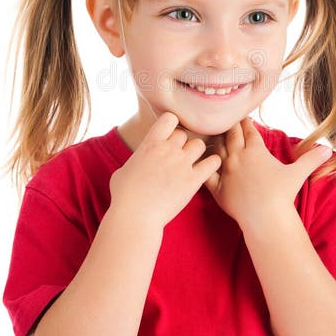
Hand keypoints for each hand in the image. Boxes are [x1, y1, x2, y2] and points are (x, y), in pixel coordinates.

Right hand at [109, 112, 221, 229]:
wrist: (136, 217)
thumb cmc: (124, 196)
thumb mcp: (122, 170)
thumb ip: (136, 160)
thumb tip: (138, 161)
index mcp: (150, 144)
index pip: (169, 118)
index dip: (171, 125)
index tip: (168, 136)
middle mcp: (168, 150)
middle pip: (184, 134)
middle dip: (181, 143)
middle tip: (178, 156)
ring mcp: (182, 164)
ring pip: (199, 144)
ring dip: (196, 152)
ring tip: (192, 162)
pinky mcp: (194, 180)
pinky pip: (213, 162)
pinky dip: (213, 163)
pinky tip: (207, 169)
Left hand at [204, 118, 331, 231]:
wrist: (265, 217)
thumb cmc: (282, 194)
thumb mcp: (298, 173)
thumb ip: (312, 159)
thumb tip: (330, 150)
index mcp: (256, 151)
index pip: (249, 131)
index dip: (246, 122)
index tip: (243, 116)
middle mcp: (238, 157)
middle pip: (231, 135)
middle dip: (230, 126)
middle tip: (225, 118)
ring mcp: (225, 172)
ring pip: (216, 150)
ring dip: (215, 141)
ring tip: (210, 134)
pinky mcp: (217, 188)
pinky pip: (206, 173)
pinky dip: (202, 165)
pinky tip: (199, 161)